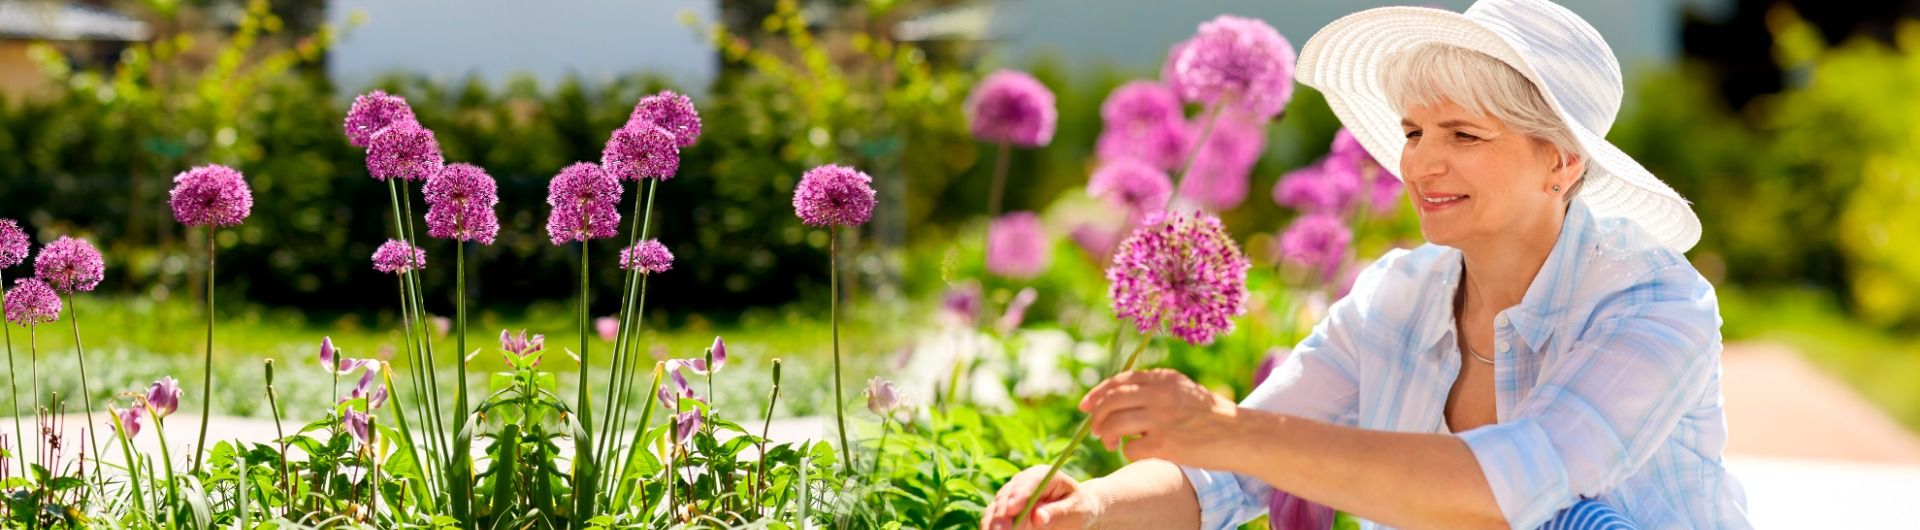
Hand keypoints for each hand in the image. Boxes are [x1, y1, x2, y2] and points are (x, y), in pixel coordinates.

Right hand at [982, 465, 1102, 529]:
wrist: (1074, 514)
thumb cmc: (1079, 509)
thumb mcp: (1076, 510)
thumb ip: (1059, 513)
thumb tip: (1038, 517)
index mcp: (1043, 475)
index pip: (1030, 480)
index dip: (1019, 494)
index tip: (1013, 509)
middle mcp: (1023, 484)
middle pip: (1007, 495)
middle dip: (1002, 514)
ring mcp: (1011, 498)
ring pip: (996, 509)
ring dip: (993, 523)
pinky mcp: (1006, 513)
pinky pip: (993, 521)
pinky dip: (991, 528)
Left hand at [1080, 368, 1241, 468]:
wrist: (1239, 434)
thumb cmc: (1210, 415)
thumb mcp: (1183, 389)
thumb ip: (1154, 389)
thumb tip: (1116, 399)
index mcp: (1162, 379)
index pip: (1118, 382)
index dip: (1097, 394)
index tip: (1085, 406)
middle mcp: (1158, 394)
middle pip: (1110, 402)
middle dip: (1096, 417)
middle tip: (1096, 430)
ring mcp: (1160, 418)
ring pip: (1113, 424)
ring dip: (1106, 435)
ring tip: (1110, 443)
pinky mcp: (1165, 443)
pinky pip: (1130, 448)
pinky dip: (1127, 452)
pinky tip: (1138, 452)